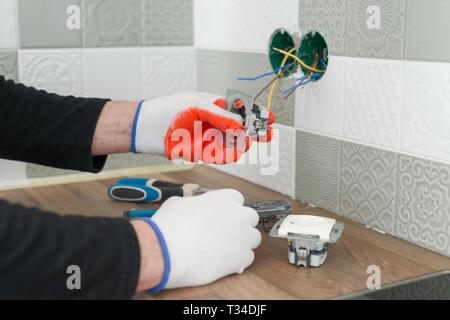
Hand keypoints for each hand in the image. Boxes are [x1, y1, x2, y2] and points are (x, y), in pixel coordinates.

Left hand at [131, 92, 273, 163]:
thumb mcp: (197, 106)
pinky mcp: (205, 153)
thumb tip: (241, 124)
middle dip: (255, 132)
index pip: (242, 110)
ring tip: (243, 142)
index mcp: (217, 106)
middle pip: (243, 129)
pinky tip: (230, 152)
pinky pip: (222, 156)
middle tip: (265, 134)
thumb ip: (221, 116)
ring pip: (235, 144)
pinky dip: (228, 155)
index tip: (269, 119)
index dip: (257, 114)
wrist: (148, 129)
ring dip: (242, 145)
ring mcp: (212, 138)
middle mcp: (217, 123)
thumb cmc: (169, 110)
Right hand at [138, 189, 261, 290]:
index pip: (237, 198)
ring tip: (226, 249)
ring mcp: (242, 237)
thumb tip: (191, 209)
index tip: (221, 215)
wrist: (167, 251)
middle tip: (225, 232)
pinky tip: (224, 262)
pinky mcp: (241, 259)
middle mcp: (237, 215)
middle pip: (251, 217)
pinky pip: (248, 258)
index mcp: (223, 198)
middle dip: (241, 223)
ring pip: (254, 238)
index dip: (228, 208)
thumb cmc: (169, 226)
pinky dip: (239, 261)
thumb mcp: (178, 203)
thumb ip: (193, 204)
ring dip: (243, 242)